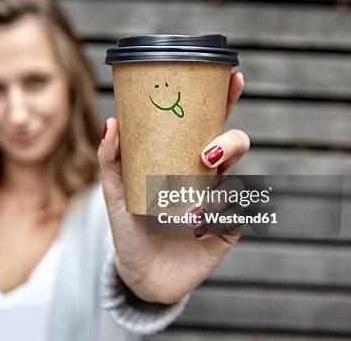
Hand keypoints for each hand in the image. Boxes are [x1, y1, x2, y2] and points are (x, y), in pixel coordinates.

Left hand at [97, 71, 249, 303]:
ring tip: (197, 201)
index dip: (224, 100)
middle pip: (233, 145)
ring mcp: (219, 202)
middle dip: (232, 139)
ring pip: (240, 178)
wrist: (139, 274)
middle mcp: (206, 175)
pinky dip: (218, 216)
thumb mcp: (114, 191)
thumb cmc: (129, 227)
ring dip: (223, 182)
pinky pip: (234, 215)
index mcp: (183, 158)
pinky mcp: (226, 231)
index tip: (232, 77)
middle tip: (208, 151)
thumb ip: (111, 159)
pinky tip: (197, 226)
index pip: (207, 123)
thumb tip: (112, 121)